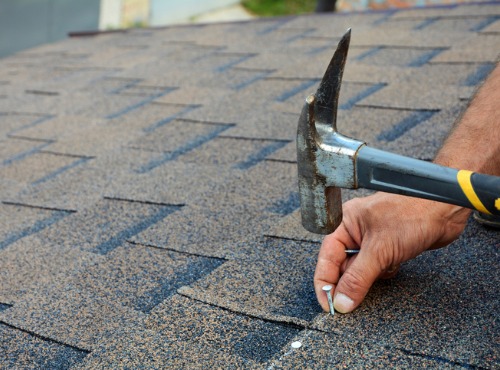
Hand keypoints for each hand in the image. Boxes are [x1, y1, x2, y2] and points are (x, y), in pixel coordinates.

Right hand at [314, 192, 470, 312]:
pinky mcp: (388, 247)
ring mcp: (372, 239)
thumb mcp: (379, 251)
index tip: (329, 306)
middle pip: (342, 266)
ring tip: (385, 267)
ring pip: (361, 269)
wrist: (445, 210)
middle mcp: (355, 230)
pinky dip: (384, 272)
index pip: (326, 258)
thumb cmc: (412, 215)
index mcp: (344, 223)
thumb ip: (357, 278)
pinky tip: (395, 265)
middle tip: (351, 301)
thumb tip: (341, 301)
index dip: (325, 283)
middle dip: (350, 281)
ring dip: (371, 276)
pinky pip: (377, 268)